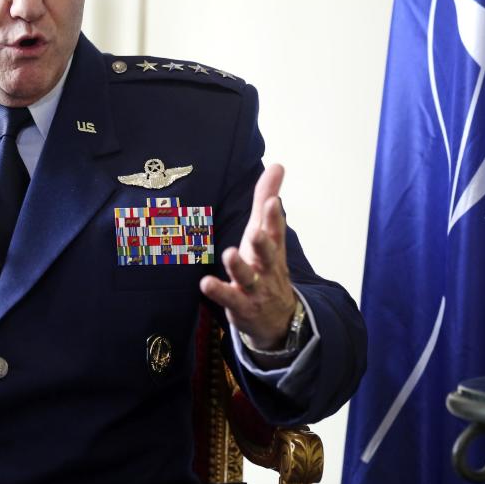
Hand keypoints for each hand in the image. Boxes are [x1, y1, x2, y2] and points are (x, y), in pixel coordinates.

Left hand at [200, 164, 297, 349]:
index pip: (275, 229)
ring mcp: (255, 287)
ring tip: (229, 253)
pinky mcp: (241, 305)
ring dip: (239, 266)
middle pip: (267, 253)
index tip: (271, 200)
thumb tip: (278, 164)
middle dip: (263, 242)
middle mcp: (266, 266)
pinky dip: (219, 291)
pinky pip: (230, 298)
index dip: (274, 216)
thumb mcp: (267, 232)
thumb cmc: (267, 265)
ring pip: (248, 277)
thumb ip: (267, 198)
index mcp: (272, 247)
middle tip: (257, 231)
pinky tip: (205, 283)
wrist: (279, 318)